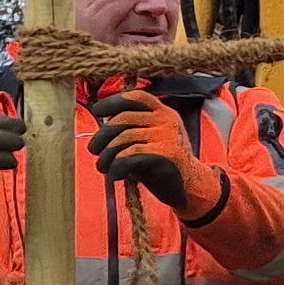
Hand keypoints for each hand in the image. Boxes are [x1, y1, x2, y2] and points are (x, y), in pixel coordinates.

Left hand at [88, 91, 225, 221]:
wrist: (189, 186)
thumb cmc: (164, 164)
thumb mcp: (153, 140)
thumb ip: (134, 129)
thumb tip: (103, 128)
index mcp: (164, 113)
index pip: (136, 98)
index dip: (113, 102)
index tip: (97, 110)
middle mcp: (167, 120)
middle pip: (123, 118)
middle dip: (102, 135)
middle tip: (93, 150)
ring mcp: (167, 136)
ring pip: (123, 138)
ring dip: (106, 155)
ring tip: (102, 166)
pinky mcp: (165, 154)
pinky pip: (129, 156)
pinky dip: (116, 166)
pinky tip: (115, 174)